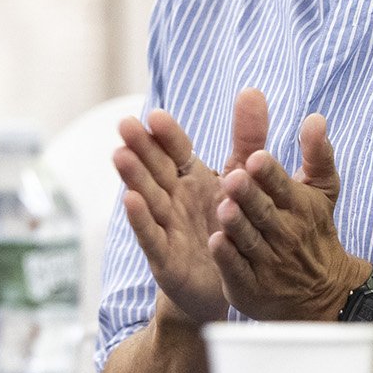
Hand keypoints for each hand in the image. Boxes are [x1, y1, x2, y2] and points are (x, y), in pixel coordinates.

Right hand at [114, 90, 267, 324]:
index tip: (156, 116)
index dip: (166, 135)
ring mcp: (167, 226)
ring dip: (134, 177)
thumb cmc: (231, 224)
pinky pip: (152, 235)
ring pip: (149, 197)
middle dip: (141, 148)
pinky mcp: (165, 257)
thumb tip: (253, 89)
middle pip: (155, 168)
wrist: (230, 283)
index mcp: (192, 177)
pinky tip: (131, 200)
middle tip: (124, 124)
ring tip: (120, 155)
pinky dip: (141, 218)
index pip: (176, 150)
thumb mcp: (243, 177)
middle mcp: (174, 198)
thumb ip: (248, 137)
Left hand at [211, 113, 369, 321]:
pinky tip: (216, 243)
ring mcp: (268, 262)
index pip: (282, 187)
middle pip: (263, 212)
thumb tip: (316, 118)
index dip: (269, 174)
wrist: (322, 292)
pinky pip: (238, 270)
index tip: (256, 157)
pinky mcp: (251, 286)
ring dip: (236, 225)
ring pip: (248, 240)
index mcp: (299, 207)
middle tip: (234, 178)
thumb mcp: (322, 192)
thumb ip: (318, 154)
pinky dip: (228, 258)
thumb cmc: (314, 231)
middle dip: (249, 195)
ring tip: (224, 208)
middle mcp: (285, 234)